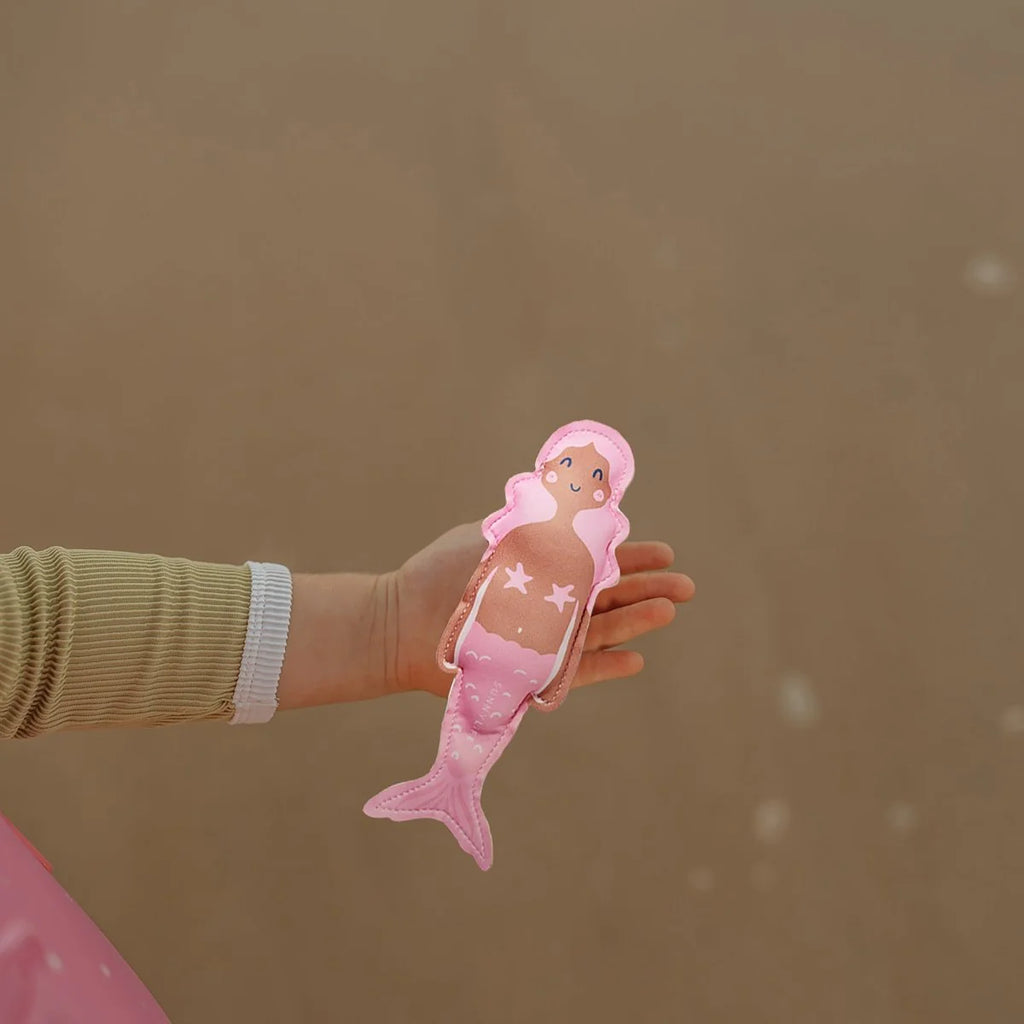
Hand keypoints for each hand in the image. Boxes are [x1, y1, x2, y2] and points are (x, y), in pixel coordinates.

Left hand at [380, 521, 694, 699]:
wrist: (406, 621)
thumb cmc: (447, 573)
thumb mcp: (494, 536)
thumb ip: (536, 524)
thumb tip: (578, 501)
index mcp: (546, 569)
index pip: (599, 562)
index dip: (633, 557)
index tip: (666, 552)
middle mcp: (552, 604)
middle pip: (610, 597)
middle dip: (649, 589)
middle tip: (687, 586)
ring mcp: (546, 639)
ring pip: (600, 630)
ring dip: (635, 621)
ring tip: (669, 610)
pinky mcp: (533, 672)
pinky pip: (576, 670)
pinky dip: (605, 666)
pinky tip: (636, 660)